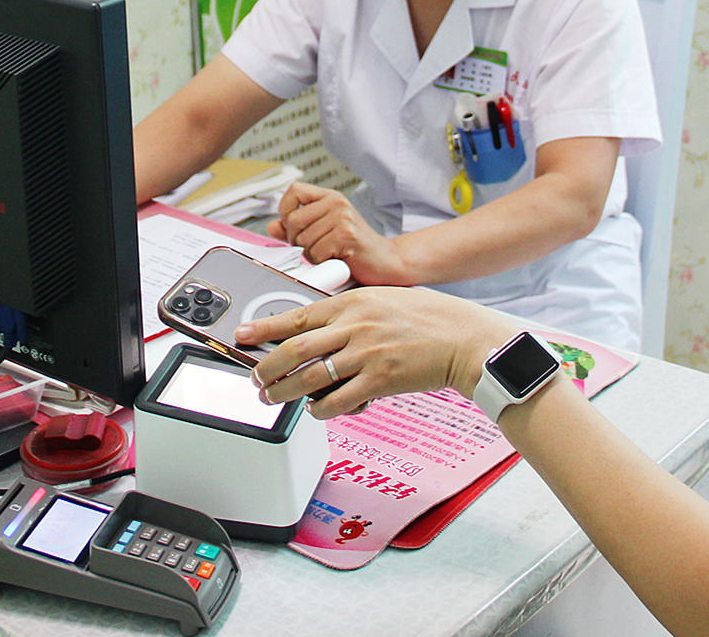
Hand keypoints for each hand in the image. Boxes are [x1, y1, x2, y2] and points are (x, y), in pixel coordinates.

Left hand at [236, 287, 516, 418]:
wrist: (464, 338)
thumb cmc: (430, 318)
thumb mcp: (385, 299)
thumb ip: (352, 311)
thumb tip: (319, 327)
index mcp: (354, 302)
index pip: (297, 316)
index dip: (264, 327)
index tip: (243, 335)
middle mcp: (355, 326)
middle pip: (293, 349)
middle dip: (266, 367)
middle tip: (256, 377)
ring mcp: (365, 354)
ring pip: (309, 378)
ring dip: (285, 392)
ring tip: (274, 397)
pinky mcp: (379, 381)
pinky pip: (337, 401)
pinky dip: (320, 409)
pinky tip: (318, 409)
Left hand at [268, 183, 412, 286]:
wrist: (387, 260)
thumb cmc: (356, 247)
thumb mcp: (325, 230)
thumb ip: (297, 228)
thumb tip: (272, 226)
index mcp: (330, 197)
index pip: (293, 191)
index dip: (285, 210)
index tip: (292, 226)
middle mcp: (337, 203)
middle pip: (293, 220)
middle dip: (297, 241)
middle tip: (315, 247)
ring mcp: (342, 218)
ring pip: (303, 240)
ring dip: (312, 255)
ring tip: (330, 254)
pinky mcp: (347, 236)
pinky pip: (316, 252)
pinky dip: (322, 262)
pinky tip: (336, 259)